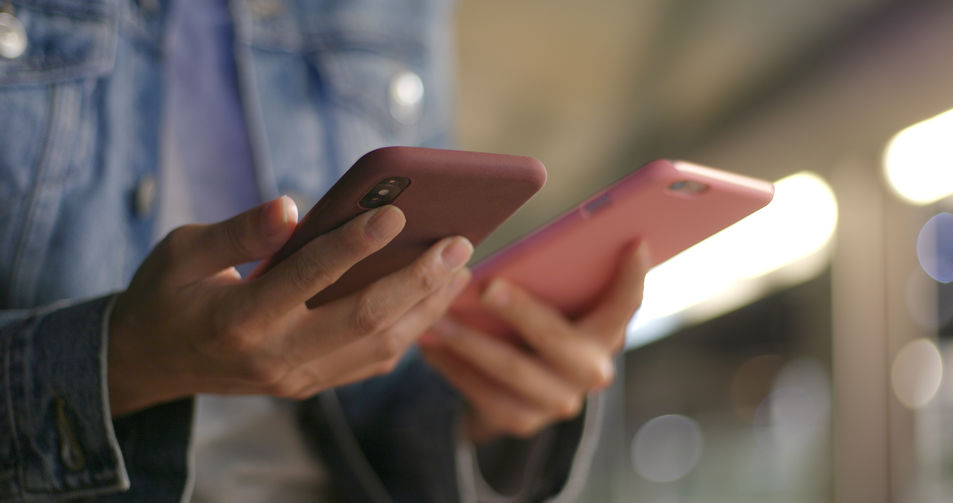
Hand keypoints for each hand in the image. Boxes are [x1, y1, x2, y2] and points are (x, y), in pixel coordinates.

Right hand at [109, 196, 472, 415]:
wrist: (148, 363)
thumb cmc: (166, 294)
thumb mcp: (183, 250)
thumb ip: (240, 232)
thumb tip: (292, 207)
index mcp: (238, 319)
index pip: (308, 277)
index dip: (354, 244)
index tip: (397, 211)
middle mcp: (274, 357)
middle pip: (362, 321)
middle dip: (417, 280)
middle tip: (459, 243)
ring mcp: (295, 379)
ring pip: (378, 348)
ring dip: (426, 308)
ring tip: (460, 269)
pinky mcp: (308, 386)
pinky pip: (370, 363)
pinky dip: (408, 332)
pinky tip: (431, 299)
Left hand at [420, 243, 648, 441]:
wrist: (519, 390)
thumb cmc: (537, 322)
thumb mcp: (552, 303)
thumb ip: (551, 280)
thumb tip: (505, 249)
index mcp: (606, 333)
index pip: (626, 304)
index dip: (632, 278)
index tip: (633, 243)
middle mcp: (591, 371)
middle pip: (557, 339)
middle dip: (520, 311)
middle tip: (487, 287)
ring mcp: (558, 400)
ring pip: (513, 370)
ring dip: (470, 343)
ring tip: (437, 320)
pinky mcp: (522, 420)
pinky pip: (484, 394)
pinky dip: (454, 367)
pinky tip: (430, 346)